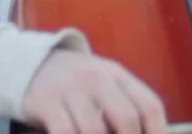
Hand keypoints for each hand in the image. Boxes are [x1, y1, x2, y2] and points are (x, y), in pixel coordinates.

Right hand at [23, 49, 164, 133]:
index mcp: (118, 75)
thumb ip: (126, 107)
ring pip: (95, 130)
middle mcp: (97, 79)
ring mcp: (71, 90)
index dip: (158, 133)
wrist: (33, 64)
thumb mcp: (106, 84)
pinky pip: (65, 132)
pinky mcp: (46, 103)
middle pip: (127, 119)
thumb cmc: (79, 85)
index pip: (150, 106)